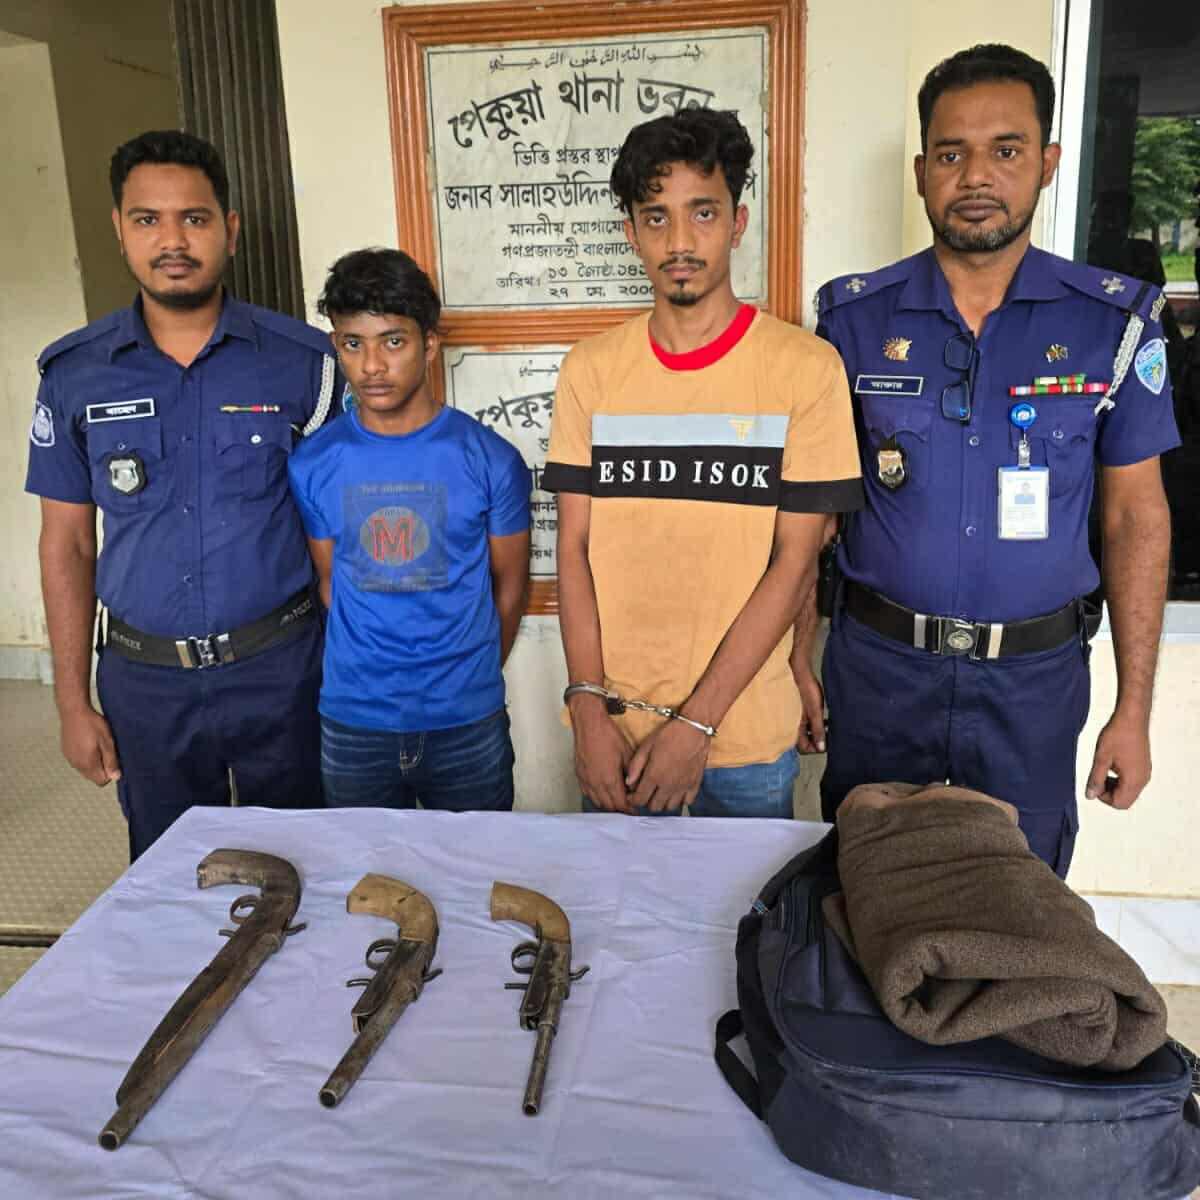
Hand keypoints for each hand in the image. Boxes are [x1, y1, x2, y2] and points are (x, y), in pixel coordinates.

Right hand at [59, 705, 121, 786]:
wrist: (73, 711)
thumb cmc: (92, 724)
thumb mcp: (107, 742)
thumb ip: (111, 761)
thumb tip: (116, 777)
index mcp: (88, 764)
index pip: (101, 781)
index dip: (110, 772)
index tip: (113, 758)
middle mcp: (76, 764)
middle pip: (93, 776)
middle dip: (102, 768)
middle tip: (106, 750)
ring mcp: (70, 758)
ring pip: (85, 769)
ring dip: (94, 761)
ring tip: (97, 744)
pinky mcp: (66, 751)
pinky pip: (78, 761)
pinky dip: (85, 756)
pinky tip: (88, 742)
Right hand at [571, 697, 635, 812]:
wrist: (589, 723)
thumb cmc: (607, 734)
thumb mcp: (626, 753)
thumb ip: (631, 773)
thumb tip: (635, 785)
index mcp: (609, 778)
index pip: (620, 803)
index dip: (629, 809)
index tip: (635, 810)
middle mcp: (595, 782)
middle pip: (608, 806)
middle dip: (619, 810)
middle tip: (628, 808)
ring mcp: (586, 779)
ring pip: (597, 801)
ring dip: (608, 805)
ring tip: (617, 802)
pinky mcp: (579, 775)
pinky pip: (587, 793)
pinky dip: (596, 797)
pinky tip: (602, 793)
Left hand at [625, 719, 709, 812]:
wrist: (693, 729)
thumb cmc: (669, 735)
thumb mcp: (646, 747)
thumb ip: (635, 766)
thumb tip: (628, 782)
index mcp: (654, 776)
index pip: (640, 799)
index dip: (633, 799)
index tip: (632, 795)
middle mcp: (668, 785)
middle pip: (654, 806)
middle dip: (647, 801)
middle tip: (645, 792)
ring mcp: (683, 786)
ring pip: (670, 807)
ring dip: (663, 802)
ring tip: (660, 791)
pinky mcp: (695, 784)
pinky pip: (687, 802)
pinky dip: (680, 800)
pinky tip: (676, 791)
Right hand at [792, 664, 826, 753]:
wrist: (799, 671)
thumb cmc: (806, 689)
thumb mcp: (815, 712)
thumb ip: (818, 730)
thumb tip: (821, 747)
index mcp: (795, 728)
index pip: (804, 748)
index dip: (817, 748)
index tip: (828, 742)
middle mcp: (792, 725)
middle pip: (804, 742)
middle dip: (817, 740)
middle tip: (829, 733)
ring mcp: (795, 718)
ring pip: (805, 732)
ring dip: (816, 732)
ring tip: (827, 725)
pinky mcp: (797, 711)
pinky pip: (805, 723)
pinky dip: (814, 724)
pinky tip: (822, 717)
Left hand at [1085, 710, 1150, 809]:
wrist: (1132, 718)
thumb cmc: (1118, 735)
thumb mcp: (1101, 758)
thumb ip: (1095, 779)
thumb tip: (1090, 795)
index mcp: (1134, 780)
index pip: (1119, 803)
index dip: (1103, 797)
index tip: (1095, 783)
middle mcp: (1143, 779)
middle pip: (1125, 800)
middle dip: (1109, 793)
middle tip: (1098, 778)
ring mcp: (1145, 772)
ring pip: (1129, 791)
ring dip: (1114, 786)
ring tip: (1104, 769)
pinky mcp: (1144, 766)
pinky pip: (1133, 781)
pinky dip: (1121, 779)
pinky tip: (1112, 764)